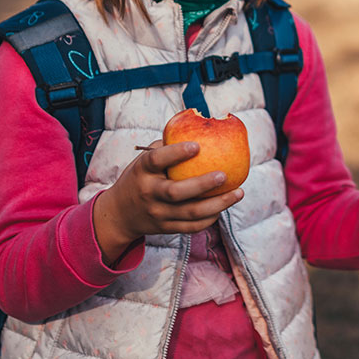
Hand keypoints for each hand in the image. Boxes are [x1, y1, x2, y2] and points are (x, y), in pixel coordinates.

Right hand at [93, 140, 243, 264]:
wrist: (120, 213)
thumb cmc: (140, 177)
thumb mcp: (144, 160)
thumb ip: (166, 147)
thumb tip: (197, 129)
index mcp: (142, 171)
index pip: (157, 160)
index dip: (176, 153)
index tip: (197, 145)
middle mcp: (149, 193)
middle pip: (176, 192)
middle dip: (202, 184)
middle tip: (224, 174)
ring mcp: (158, 213)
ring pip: (190, 213)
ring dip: (217, 204)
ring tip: (238, 192)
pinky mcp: (166, 228)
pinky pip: (192, 226)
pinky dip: (210, 218)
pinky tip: (224, 207)